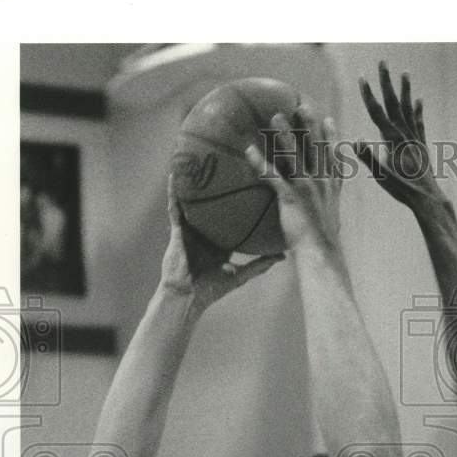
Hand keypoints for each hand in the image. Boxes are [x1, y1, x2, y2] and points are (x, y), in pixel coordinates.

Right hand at [158, 175, 283, 313]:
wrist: (188, 297)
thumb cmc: (211, 289)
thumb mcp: (240, 275)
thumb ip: (260, 264)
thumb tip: (281, 256)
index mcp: (219, 241)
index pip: (232, 218)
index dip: (240, 204)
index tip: (252, 187)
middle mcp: (205, 232)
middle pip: (213, 204)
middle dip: (217, 186)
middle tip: (229, 163)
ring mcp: (190, 230)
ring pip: (193, 201)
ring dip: (194, 182)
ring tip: (199, 159)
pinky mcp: (177, 230)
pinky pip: (175, 207)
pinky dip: (174, 191)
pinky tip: (175, 174)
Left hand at [245, 105, 343, 259]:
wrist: (321, 255)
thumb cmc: (322, 246)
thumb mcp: (328, 226)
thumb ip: (322, 214)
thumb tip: (315, 216)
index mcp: (332, 190)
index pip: (335, 159)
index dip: (333, 139)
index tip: (329, 121)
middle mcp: (322, 184)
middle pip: (317, 148)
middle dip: (310, 126)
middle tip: (303, 106)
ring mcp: (308, 188)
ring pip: (296, 155)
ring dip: (285, 134)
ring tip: (275, 117)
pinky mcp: (292, 197)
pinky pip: (273, 175)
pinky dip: (260, 162)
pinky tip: (249, 151)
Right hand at [356, 62, 446, 213]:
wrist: (428, 199)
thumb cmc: (404, 190)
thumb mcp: (382, 177)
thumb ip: (369, 158)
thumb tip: (354, 142)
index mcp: (393, 140)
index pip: (377, 112)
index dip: (368, 95)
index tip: (362, 78)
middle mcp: (405, 134)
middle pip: (393, 103)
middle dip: (386, 82)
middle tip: (382, 62)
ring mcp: (415, 138)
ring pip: (408, 108)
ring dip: (404, 90)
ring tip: (404, 72)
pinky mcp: (421, 145)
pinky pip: (419, 122)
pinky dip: (418, 110)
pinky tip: (419, 100)